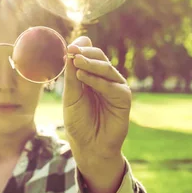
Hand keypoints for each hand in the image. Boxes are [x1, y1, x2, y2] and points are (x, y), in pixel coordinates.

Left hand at [62, 36, 130, 171]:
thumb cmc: (78, 121)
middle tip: (72, 52)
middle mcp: (105, 79)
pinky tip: (84, 77)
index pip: (88, 56)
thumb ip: (72, 75)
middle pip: (99, 58)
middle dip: (85, 54)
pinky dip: (98, 81)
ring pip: (106, 69)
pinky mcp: (124, 99)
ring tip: (76, 62)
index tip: (67, 47)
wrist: (89, 145)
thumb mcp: (71, 96)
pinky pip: (113, 86)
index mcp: (91, 76)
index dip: (79, 50)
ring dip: (91, 64)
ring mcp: (115, 87)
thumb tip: (71, 49)